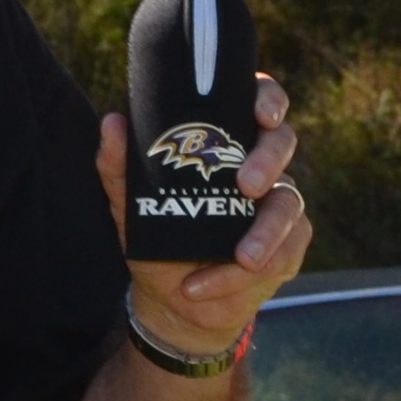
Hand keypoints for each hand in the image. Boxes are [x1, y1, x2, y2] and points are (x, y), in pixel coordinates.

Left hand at [102, 70, 311, 361]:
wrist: (171, 300)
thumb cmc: (158, 241)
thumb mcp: (132, 206)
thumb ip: (120, 167)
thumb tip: (113, 123)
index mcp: (229, 144)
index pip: (258, 104)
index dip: (269, 100)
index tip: (262, 114)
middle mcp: (261, 168)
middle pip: (283, 144)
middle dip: (268, 161)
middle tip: (246, 186)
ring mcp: (278, 207)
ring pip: (288, 206)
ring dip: (265, 233)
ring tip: (241, 258)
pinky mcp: (287, 248)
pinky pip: (282, 254)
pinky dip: (239, 275)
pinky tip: (206, 286)